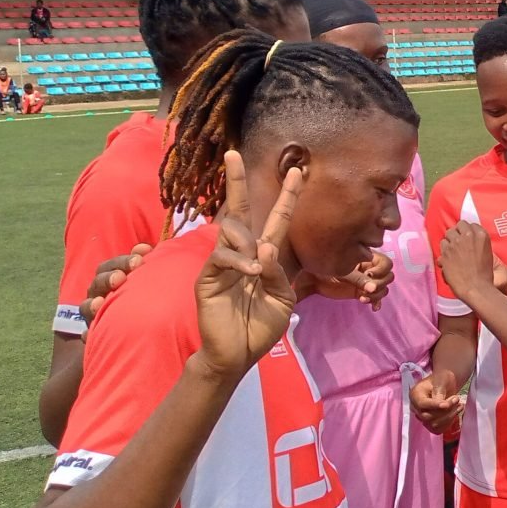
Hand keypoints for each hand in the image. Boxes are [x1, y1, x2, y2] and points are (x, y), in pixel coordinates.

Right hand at [79, 243, 152, 330]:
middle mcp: (101, 294)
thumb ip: (147, 264)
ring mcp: (96, 314)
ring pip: (87, 306)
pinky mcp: (95, 334)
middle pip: (98, 282)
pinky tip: (89, 334)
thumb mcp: (151, 280)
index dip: (124, 260)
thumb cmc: (151, 298)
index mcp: (113, 278)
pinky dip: (88, 333)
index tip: (143, 254)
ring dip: (93, 304)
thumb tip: (146, 248)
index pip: (112, 266)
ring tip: (100, 303)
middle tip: (121, 277)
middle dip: (108, 277)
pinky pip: (88, 335)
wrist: (148, 332)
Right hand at [193, 151, 299, 383]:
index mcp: (264, 256)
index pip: (277, 219)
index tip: (299, 172)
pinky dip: (238, 262)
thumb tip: (264, 248)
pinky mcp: (206, 276)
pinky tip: (250, 274)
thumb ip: (279, 273)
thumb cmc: (261, 326)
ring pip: (231, 231)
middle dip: (237, 182)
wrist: (237, 354)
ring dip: (247, 243)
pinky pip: (221, 257)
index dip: (288, 197)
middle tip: (234, 154)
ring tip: (257, 270)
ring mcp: (222, 263)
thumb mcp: (282, 298)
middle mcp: (243, 253)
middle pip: (239, 210)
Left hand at [296, 252, 394, 310]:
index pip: (386, 263)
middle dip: (380, 284)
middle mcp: (369, 268)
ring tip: (362, 298)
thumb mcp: (342, 272)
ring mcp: (367, 281)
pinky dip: (376, 302)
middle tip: (365, 290)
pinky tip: (373, 308)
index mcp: (366, 257)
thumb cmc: (324, 268)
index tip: (368, 275)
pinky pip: (376, 297)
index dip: (381, 271)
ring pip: (384, 288)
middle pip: (388, 276)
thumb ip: (358, 278)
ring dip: (376, 295)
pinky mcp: (362, 292)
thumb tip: (372, 287)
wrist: (311, 279)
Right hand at [409, 370, 463, 433]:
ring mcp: (422, 417)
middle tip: (457, 399)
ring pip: (433, 425)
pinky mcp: (430, 424)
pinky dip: (448, 423)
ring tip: (460, 405)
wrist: (445, 384)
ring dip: (449, 417)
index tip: (447, 404)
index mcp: (415, 395)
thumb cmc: (442, 379)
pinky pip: (438, 430)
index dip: (434, 405)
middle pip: (427, 417)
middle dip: (445, 410)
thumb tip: (441, 405)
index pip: (422, 404)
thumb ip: (439, 391)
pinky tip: (455, 413)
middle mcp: (416, 408)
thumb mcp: (441, 379)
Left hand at [438, 221, 495, 300]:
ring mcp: (455, 244)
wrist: (476, 288)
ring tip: (452, 251)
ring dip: (450, 241)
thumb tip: (466, 239)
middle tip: (458, 243)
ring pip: (448, 234)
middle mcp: (468, 236)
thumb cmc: (484, 273)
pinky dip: (444, 252)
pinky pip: (442, 246)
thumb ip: (477, 242)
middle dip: (457, 233)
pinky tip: (448, 259)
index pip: (469, 224)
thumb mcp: (486, 253)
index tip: (466, 237)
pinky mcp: (445, 252)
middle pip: (458, 226)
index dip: (466, 231)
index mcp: (481, 235)